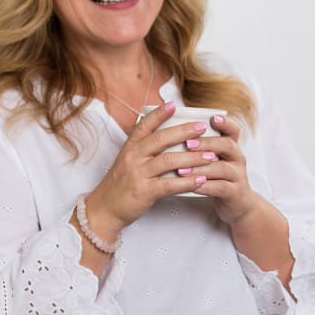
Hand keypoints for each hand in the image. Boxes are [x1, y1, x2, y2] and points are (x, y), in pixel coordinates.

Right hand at [84, 102, 215, 236]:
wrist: (104, 209)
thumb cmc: (120, 185)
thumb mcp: (127, 161)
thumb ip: (144, 149)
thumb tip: (168, 137)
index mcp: (130, 147)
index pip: (144, 125)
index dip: (158, 114)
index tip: (173, 104)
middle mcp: (133, 157)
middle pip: (161, 139)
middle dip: (184, 131)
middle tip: (202, 127)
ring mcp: (138, 174)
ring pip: (168, 160)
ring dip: (192, 157)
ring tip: (210, 155)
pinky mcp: (144, 191)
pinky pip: (169, 184)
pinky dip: (187, 182)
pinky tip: (200, 179)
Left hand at [185, 114, 264, 224]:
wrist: (238, 204)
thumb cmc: (220, 178)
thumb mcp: (215, 160)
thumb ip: (202, 147)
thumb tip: (175, 132)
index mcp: (231, 147)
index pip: (233, 130)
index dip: (225, 122)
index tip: (212, 117)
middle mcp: (237, 159)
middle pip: (227, 145)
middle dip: (207, 143)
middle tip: (188, 144)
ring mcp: (237, 176)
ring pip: (223, 168)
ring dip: (201, 167)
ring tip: (182, 169)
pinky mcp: (234, 193)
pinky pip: (220, 188)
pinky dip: (205, 186)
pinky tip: (192, 186)